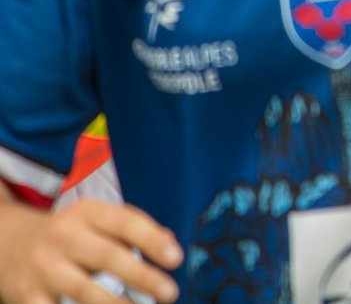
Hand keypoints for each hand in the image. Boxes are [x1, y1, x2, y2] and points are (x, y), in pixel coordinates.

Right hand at [0, 197, 183, 303]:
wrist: (8, 240)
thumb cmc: (71, 233)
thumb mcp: (99, 219)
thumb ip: (135, 229)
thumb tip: (171, 245)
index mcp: (87, 213)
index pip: (125, 222)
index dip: (151, 240)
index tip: (176, 258)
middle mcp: (64, 236)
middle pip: (107, 256)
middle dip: (141, 276)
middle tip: (170, 293)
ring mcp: (44, 267)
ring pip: (82, 288)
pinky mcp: (27, 295)